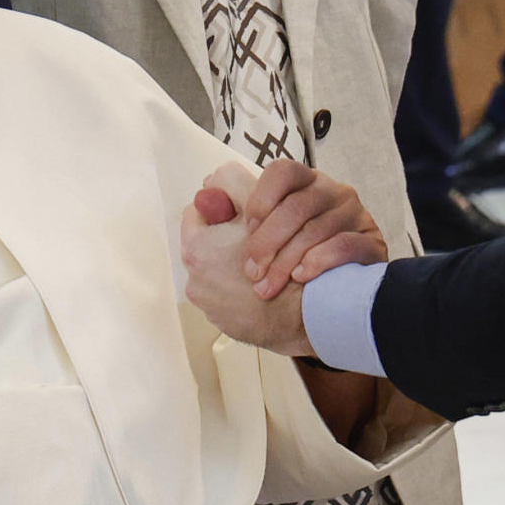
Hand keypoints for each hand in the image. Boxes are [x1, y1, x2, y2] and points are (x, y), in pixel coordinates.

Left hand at [181, 164, 315, 355]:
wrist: (308, 313)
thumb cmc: (285, 257)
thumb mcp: (258, 206)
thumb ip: (232, 186)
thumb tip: (213, 179)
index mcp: (197, 248)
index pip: (197, 213)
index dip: (221, 204)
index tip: (238, 206)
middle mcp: (196, 280)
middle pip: (208, 244)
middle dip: (227, 236)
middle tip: (252, 232)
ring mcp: (211, 305)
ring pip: (221, 271)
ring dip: (238, 263)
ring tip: (266, 261)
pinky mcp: (229, 325)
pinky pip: (233, 297)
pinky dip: (246, 289)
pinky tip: (270, 282)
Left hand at [230, 159, 387, 292]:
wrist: (329, 306)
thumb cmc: (288, 264)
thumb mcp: (258, 235)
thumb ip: (232, 214)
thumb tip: (204, 195)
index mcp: (303, 184)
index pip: (282, 172)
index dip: (261, 199)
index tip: (245, 229)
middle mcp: (331, 193)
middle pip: (296, 206)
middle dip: (267, 242)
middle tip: (251, 271)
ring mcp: (355, 217)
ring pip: (316, 228)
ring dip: (286, 261)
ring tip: (267, 287)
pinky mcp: (371, 243)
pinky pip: (345, 245)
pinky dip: (318, 262)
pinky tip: (300, 278)